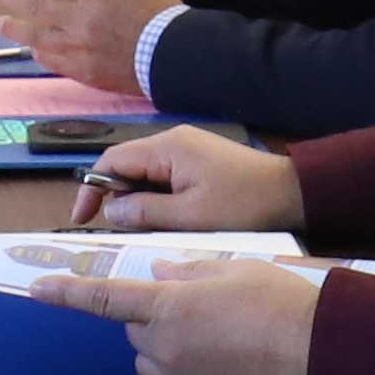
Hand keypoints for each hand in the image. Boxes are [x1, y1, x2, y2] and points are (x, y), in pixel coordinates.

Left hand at [0, 0, 179, 95]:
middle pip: (33, 4)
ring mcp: (78, 46)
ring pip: (37, 34)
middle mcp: (78, 17)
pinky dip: (40, 53)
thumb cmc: (159, 9)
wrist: (174, 52)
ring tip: (0, 23)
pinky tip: (32, 49)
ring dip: (15, 27)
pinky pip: (54, 60)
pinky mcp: (84, 70)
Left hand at [20, 254, 321, 374]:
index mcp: (169, 309)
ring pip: (154, 363)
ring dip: (171, 349)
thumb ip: (189, 272)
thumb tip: (163, 276)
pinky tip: (228, 365)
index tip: (38, 289)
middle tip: (201, 308)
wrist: (322, 358)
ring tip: (220, 339)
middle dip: (156, 318)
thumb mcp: (235, 270)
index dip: (66, 293)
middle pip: (137, 332)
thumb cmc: (284, 307)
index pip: (103, 299)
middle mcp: (166, 351)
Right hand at [63, 126, 300, 232]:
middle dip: (116, 198)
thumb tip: (111, 211)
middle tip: (118, 231)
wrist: (293, 194)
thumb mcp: (190, 216)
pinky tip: (166, 221)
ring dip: (139, 201)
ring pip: (145, 175)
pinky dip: (158, 199)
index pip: (112, 160)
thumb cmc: (243, 204)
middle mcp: (173, 142)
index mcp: (167, 148)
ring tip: (145, 230)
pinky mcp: (199, 162)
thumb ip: (145, 212)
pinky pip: (165, 178)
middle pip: (126, 166)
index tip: (82, 218)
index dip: (92, 188)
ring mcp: (188, 150)